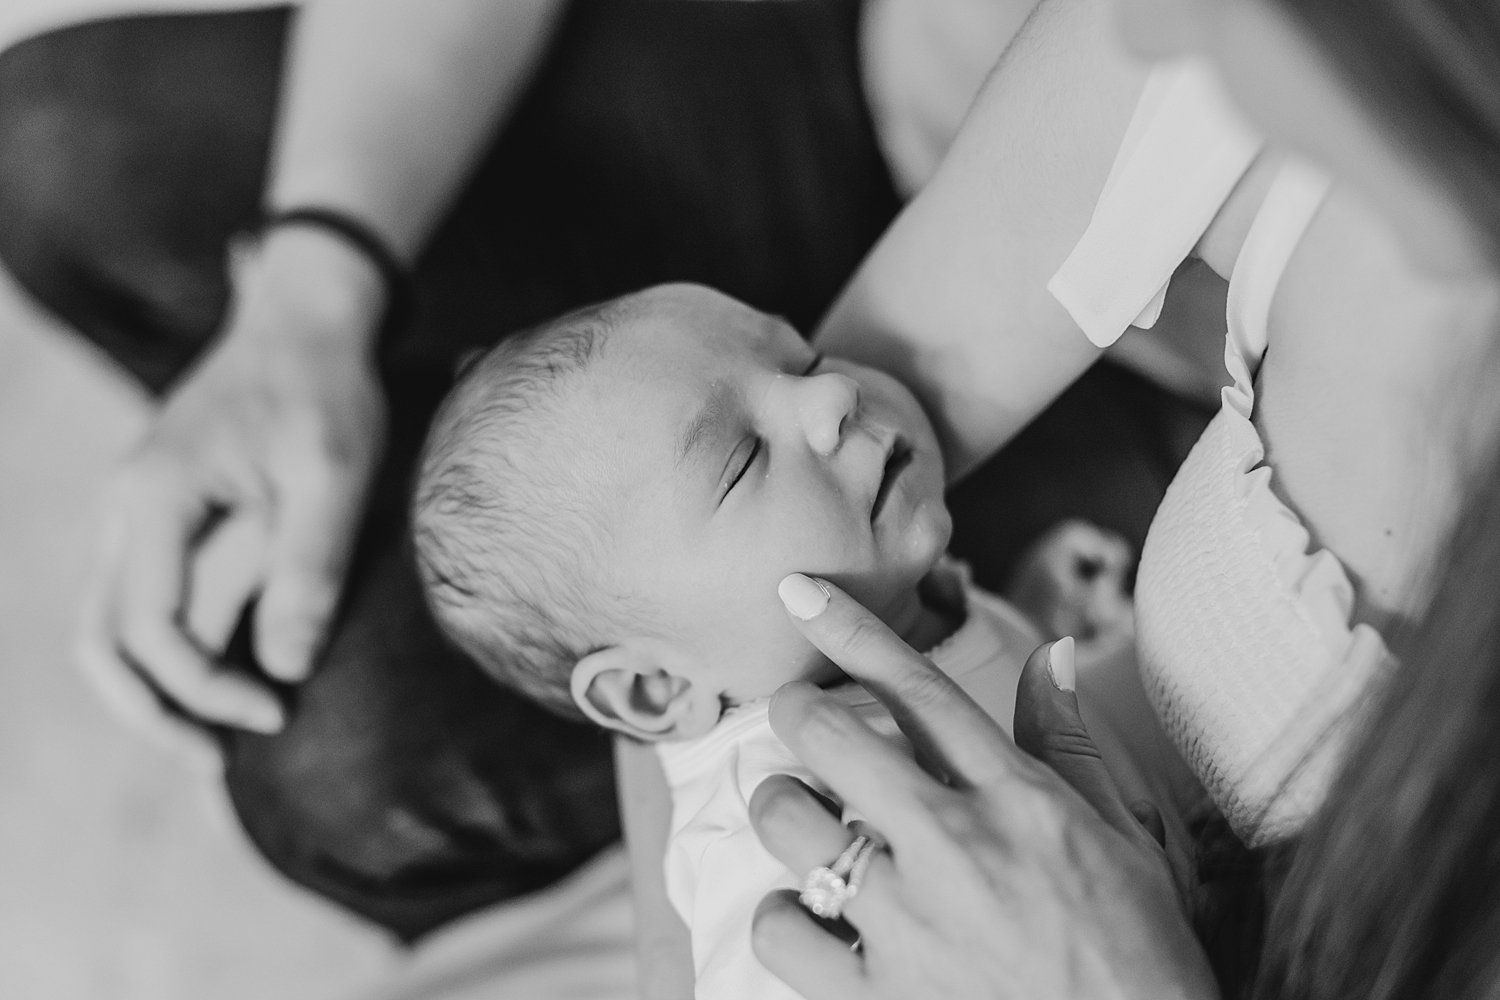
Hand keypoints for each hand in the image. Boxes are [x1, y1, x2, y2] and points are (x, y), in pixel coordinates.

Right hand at [77, 227, 388, 760]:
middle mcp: (125, 507)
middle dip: (155, 712)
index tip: (278, 711)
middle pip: (104, 640)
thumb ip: (306, 569)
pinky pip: (138, 595)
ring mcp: (133, 507)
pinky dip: (165, 647)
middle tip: (217, 764)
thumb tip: (284, 669)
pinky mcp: (159, 509)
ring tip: (214, 735)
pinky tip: (218, 671)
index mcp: (156, 497)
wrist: (305, 321)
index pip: (153, 631)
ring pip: (110, 622)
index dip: (207, 689)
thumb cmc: (326, 390)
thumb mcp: (334, 476)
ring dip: (153, 687)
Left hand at [748, 575, 1217, 999]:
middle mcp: (958, 851)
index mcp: (1020, 804)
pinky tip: (810, 917)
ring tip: (805, 826)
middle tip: (797, 723)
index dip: (852, 632)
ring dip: (784, 811)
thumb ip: (1069, 748)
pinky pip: (780, 928)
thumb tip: (1047, 657)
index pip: (921, 692)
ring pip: (788, 823)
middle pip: (831, 739)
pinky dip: (781, 915)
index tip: (799, 592)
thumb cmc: (1138, 958)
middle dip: (795, 716)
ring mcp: (911, 927)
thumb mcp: (1127, 842)